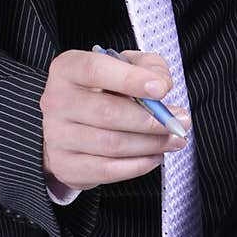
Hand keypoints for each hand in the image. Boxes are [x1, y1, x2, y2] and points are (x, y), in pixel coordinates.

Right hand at [40, 48, 189, 189]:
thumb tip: (161, 85)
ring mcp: (56, 136)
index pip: (96, 70)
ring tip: (174, 140)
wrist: (73, 124)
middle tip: (180, 122)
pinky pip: (107, 170)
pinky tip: (154, 155)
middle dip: (151, 120)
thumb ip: (147, 66)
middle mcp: (56, 101)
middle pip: (107, 112)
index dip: (131, 79)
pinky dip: (138, 165)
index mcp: (68, 69)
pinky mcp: (65, 165)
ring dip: (151, 144)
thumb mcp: (125, 66)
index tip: (162, 89)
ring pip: (111, 144)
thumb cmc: (104, 90)